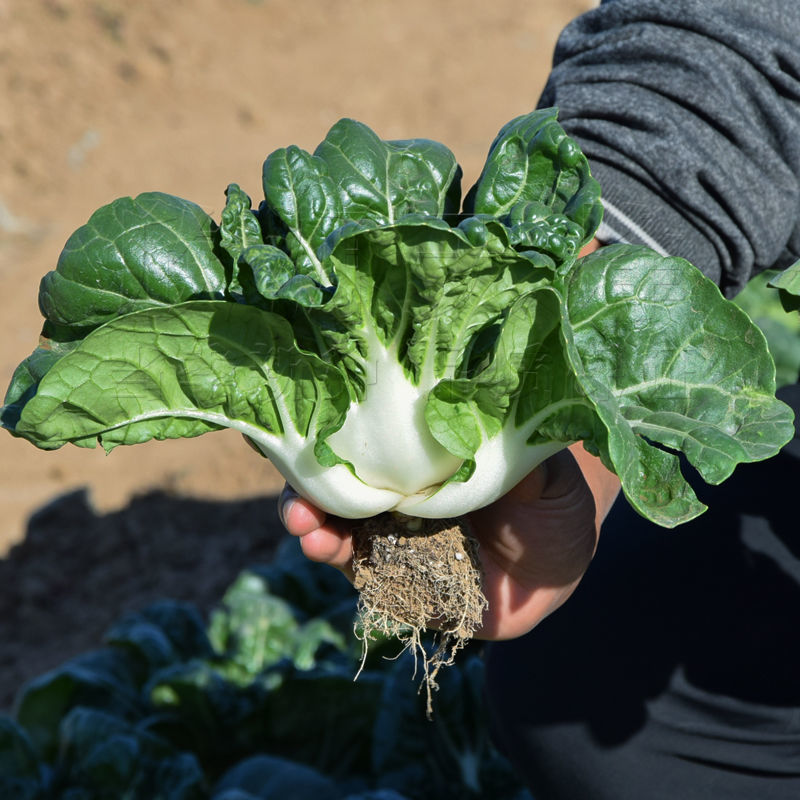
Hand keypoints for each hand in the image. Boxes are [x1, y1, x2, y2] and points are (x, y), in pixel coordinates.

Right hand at [279, 444, 618, 640]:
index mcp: (422, 462)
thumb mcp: (540, 468)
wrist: (562, 566)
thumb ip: (508, 448)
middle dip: (310, 494)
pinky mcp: (407, 588)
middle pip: (341, 491)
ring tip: (309, 534)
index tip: (309, 440)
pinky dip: (348, 570)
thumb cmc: (550, 498)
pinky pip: (371, 579)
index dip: (333, 444)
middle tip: (298, 503)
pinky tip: (332, 559)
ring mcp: (398, 543)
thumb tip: (480, 419)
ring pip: (344, 536)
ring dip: (319, 534)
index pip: (367, 448)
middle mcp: (400, 498)